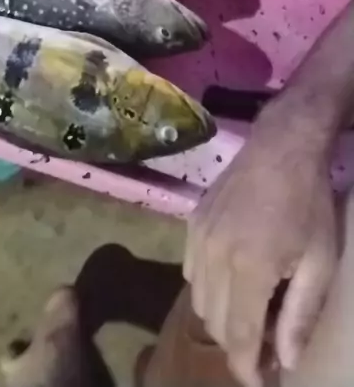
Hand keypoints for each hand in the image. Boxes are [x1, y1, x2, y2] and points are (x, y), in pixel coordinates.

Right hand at [183, 120, 337, 386]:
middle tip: (268, 342)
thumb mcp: (319, 261)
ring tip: (252, 310)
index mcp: (248, 268)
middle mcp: (213, 256)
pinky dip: (208, 288)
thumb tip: (284, 360)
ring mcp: (197, 237)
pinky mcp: (191, 223)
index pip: (237, 336)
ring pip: (197, 299)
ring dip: (221, 316)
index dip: (247, 367)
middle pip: (214, 323)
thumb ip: (299, 313)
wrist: (281, 146)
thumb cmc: (308, 203)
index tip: (262, 380)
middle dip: (238, 344)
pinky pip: (189, 271)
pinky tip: (233, 278)